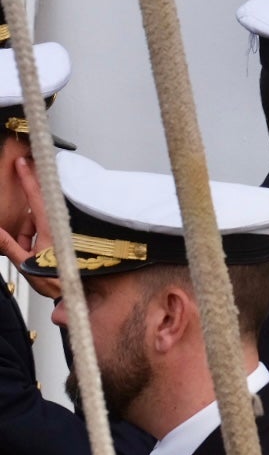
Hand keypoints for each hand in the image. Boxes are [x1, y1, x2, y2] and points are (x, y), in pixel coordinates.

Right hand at [0, 156, 59, 299]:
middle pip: (34, 213)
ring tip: (28, 254)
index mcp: (52, 229)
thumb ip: (7, 245)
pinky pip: (43, 229)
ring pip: (37, 222)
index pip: (38, 197)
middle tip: (25, 245)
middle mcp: (59, 226)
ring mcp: (61, 230)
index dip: (29, 178)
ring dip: (27, 234)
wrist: (75, 292)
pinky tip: (33, 252)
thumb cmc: (55, 280)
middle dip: (24, 227)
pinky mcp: (62, 236)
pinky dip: (33, 238)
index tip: (23, 162)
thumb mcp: (26, 264)